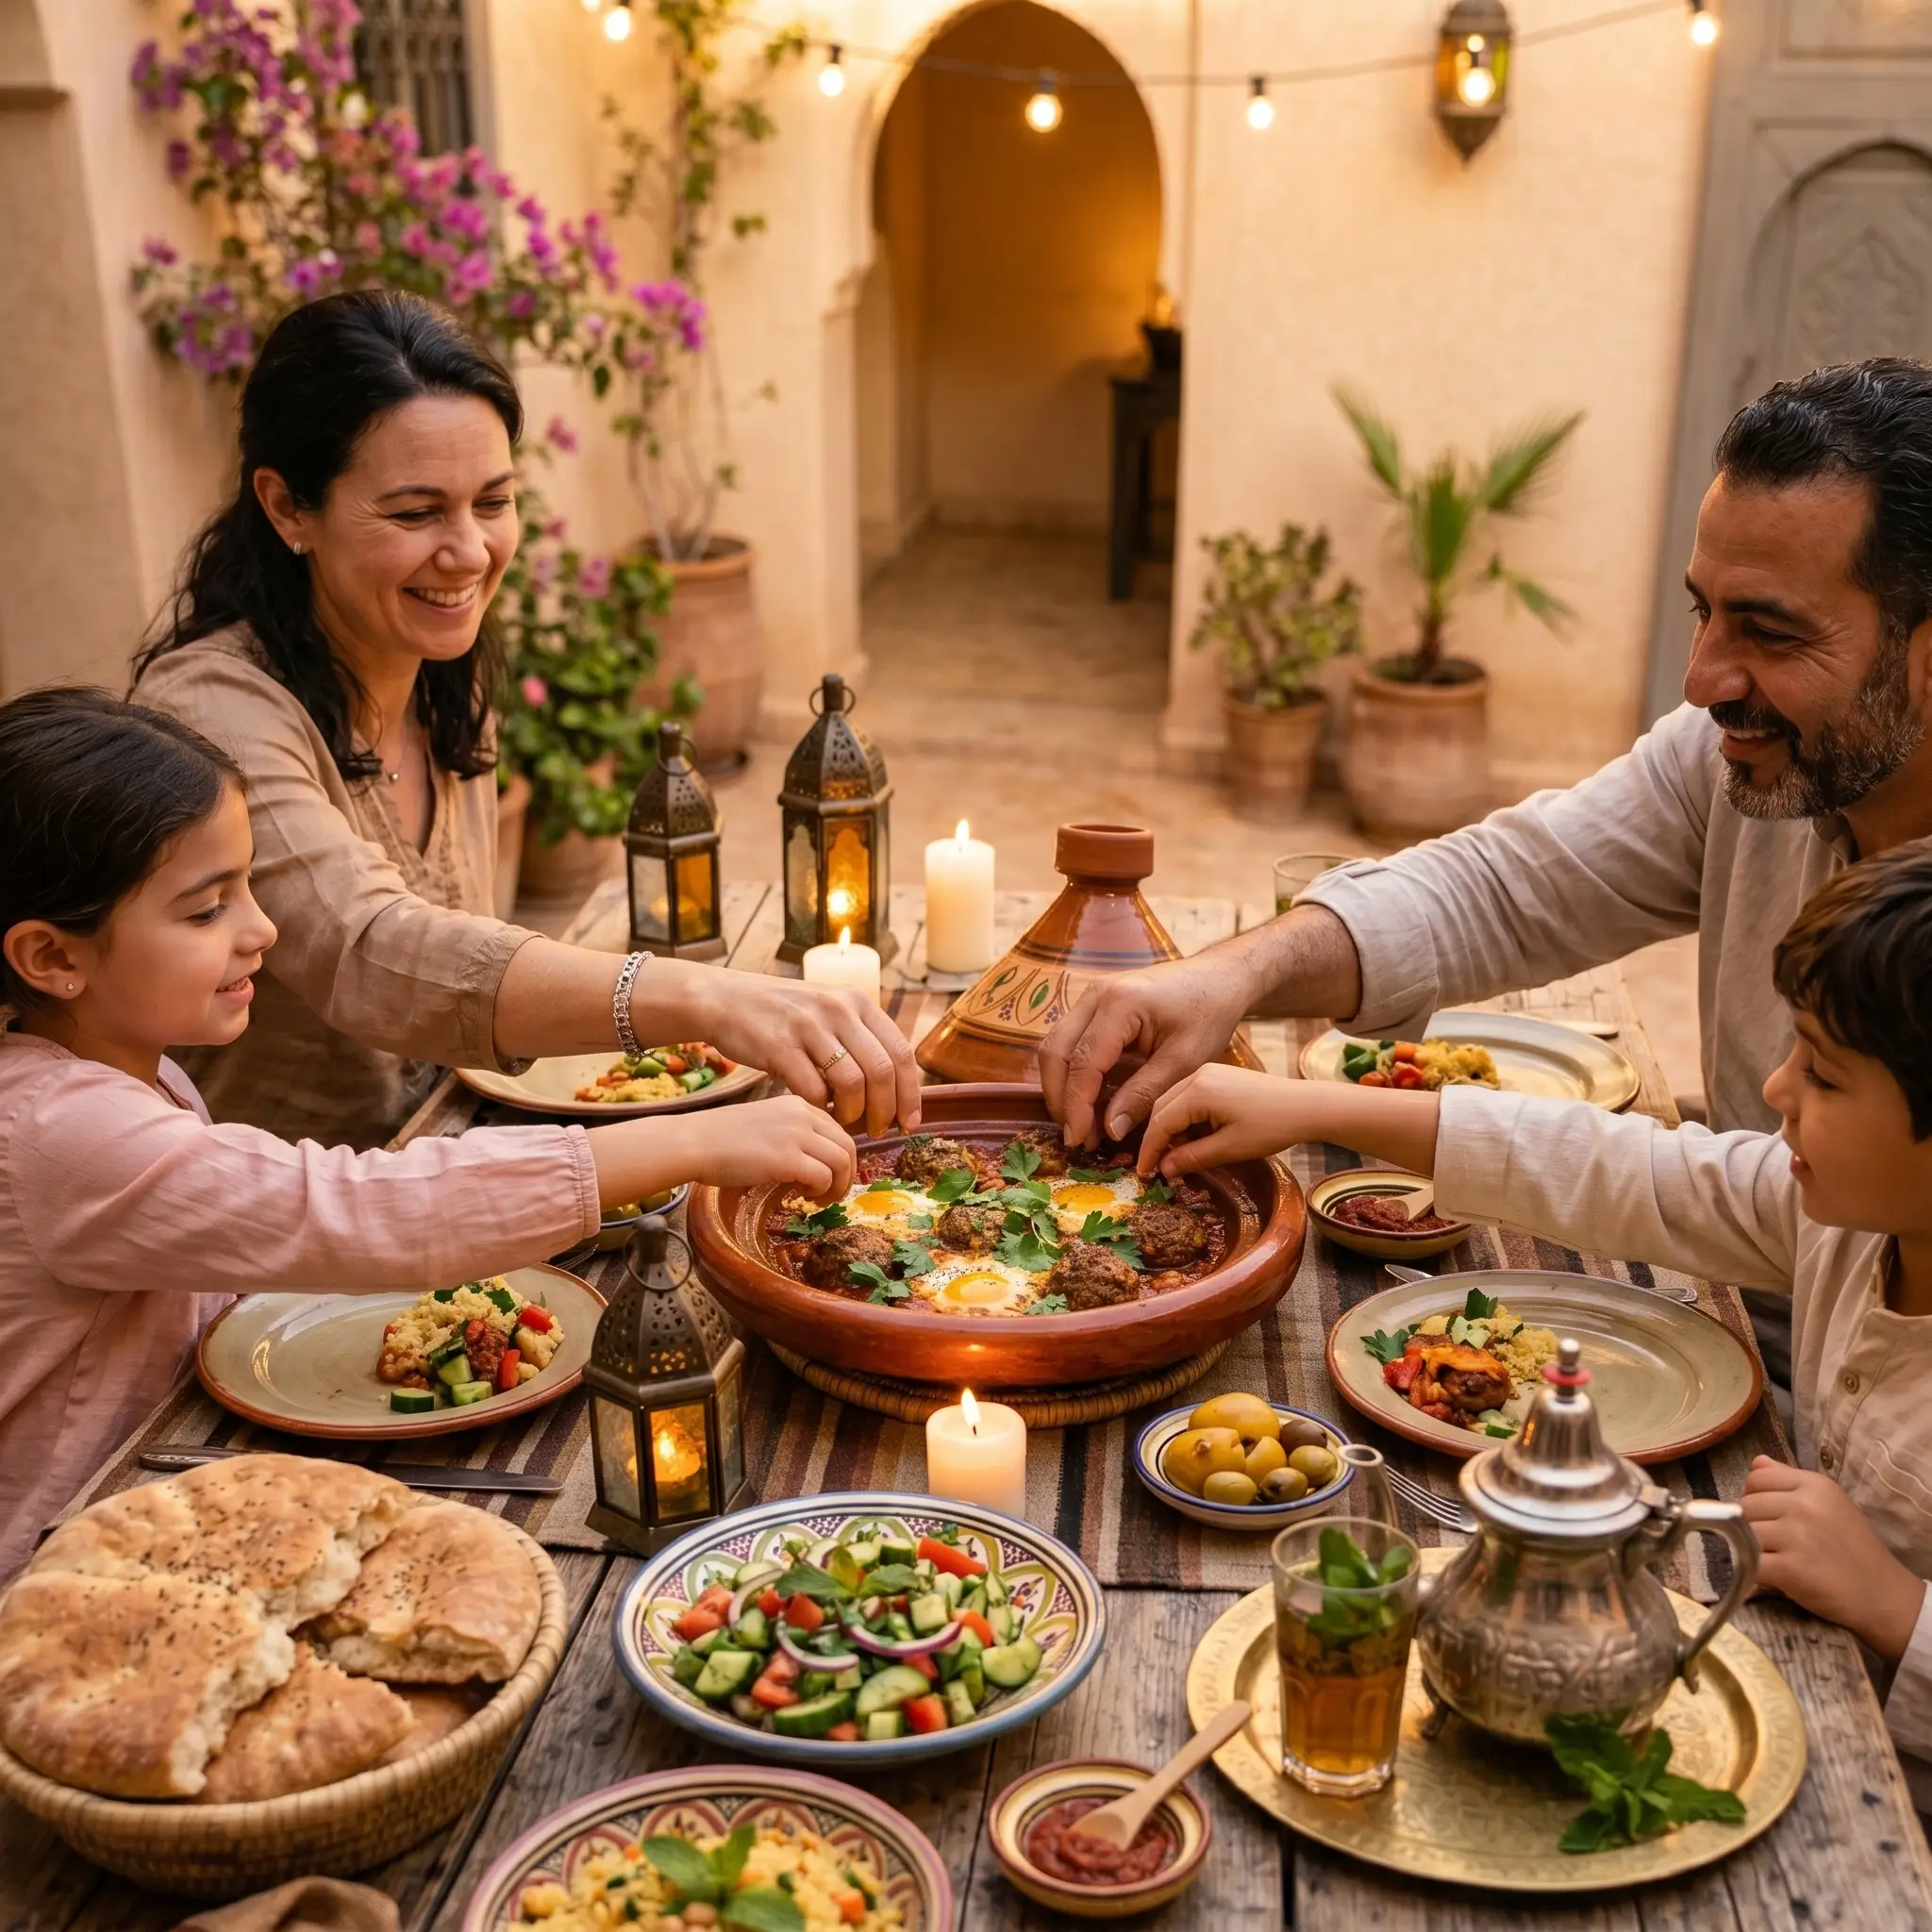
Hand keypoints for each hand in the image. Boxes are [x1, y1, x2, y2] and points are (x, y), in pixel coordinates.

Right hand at [675, 971, 919, 1136]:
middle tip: (879, 1132)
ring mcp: (809, 1026)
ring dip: (853, 1113)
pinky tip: (816, 1113)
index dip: (910, 1093)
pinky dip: (820, 1108)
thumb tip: (892, 1085)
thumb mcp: (827, 1011)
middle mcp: (838, 1009)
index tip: (909, 1121)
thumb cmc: (780, 1015)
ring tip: (845, 1124)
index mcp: (857, 1002)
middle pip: (882, 1071)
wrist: (724, 999)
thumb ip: (858, 1038)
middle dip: (886, 1110)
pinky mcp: (779, 1046)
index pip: (900, 1052)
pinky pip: (812, 1089)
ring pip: (852, 1083)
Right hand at [677, 1097, 857, 1197]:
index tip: (829, 1175)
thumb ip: (791, 1134)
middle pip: (847, 1146)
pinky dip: (821, 1192)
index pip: (838, 1130)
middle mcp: (802, 1115)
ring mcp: (796, 1135)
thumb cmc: (720, 1138)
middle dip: (847, 1175)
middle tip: (831, 1193)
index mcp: (797, 1105)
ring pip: (842, 1162)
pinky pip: (823, 1177)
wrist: (693, 1143)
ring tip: (819, 1199)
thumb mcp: (765, 1124)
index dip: (839, 1157)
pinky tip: (803, 1197)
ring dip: (837, 1186)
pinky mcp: (787, 1159)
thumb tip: (812, 1160)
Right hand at [1041, 956, 1255, 1146]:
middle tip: (1078, 1137)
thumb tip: (1110, 1130)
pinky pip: (1071, 1040)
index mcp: (1120, 1004)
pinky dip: (1073, 1072)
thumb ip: (1144, 1094)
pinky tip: (1089, 1100)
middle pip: (1055, 1052)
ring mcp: (1091, 995)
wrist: (1219, 978)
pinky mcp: (1093, 1003)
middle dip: (1061, 1099)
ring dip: (1063, 1087)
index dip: (1076, 1107)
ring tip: (1082, 1124)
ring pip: (1057, 1046)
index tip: (1079, 1141)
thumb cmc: (1209, 1015)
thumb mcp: (1184, 1061)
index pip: (1083, 1063)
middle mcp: (1095, 994)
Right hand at [1138, 1065, 1320, 1177]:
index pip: (1160, 1122)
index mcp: (1198, 1091)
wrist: (1307, 1106)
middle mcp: (1198, 1074)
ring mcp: (1209, 1071)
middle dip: (1157, 1138)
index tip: (1144, 1174)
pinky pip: (1189, 1095)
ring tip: (1179, 1155)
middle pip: (1162, 1107)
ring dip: (1171, 1127)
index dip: (1149, 1150)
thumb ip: (1192, 1158)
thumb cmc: (1272, 1127)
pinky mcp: (1219, 1074)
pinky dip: (1186, 1117)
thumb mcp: (1230, 1148)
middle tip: (1158, 1167)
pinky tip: (1196, 1136)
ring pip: (1174, 1100)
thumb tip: (1163, 1169)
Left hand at [1742, 1457, 1926, 1659]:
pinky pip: (1750, 1561)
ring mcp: (1796, 1536)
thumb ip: (1789, 1480)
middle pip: (1747, 1505)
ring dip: (1751, 1548)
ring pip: (1744, 1533)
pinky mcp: (1790, 1568)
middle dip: (1752, 1523)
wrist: (1881, 1594)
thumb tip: (1756, 1462)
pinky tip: (1772, 1574)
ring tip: (1775, 1558)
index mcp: (1815, 1484)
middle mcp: (1804, 1505)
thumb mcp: (1828, 1502)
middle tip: (1774, 1541)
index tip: (1770, 1514)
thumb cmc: (1852, 1547)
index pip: (1757, 1478)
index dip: (1756, 1496)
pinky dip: (1754, 1570)